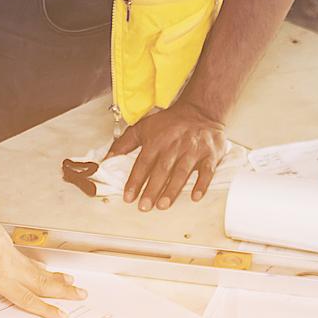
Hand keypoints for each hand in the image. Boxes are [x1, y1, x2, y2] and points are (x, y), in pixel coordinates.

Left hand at [0, 208, 83, 317]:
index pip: (26, 298)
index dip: (45, 309)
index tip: (62, 315)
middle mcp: (11, 267)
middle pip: (42, 283)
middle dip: (64, 292)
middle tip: (83, 297)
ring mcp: (13, 257)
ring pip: (41, 271)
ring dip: (59, 279)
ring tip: (75, 285)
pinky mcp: (11, 248)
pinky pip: (33, 263)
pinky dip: (45, 269)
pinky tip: (51, 271)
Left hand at [107, 104, 228, 210]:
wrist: (201, 110)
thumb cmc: (170, 122)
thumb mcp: (144, 127)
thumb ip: (125, 143)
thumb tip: (107, 158)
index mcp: (157, 140)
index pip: (143, 163)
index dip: (135, 180)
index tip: (128, 197)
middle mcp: (174, 146)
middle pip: (161, 170)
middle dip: (152, 189)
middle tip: (144, 207)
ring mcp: (193, 150)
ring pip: (182, 172)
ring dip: (172, 190)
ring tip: (162, 205)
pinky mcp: (210, 154)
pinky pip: (207, 171)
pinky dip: (202, 184)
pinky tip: (195, 197)